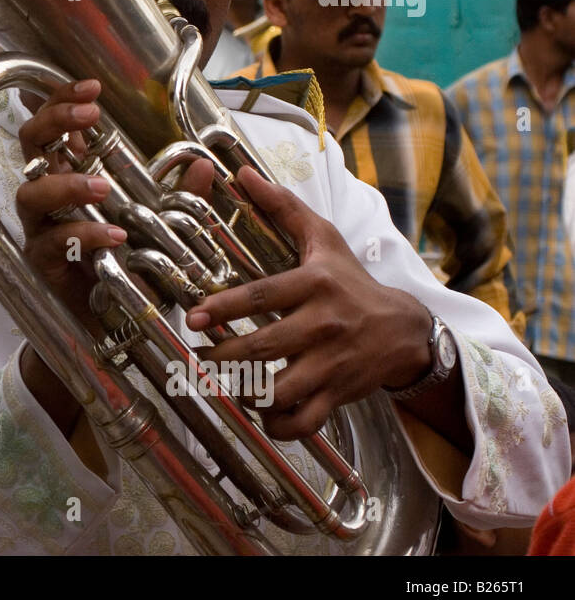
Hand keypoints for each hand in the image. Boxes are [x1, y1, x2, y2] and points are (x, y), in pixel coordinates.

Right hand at [13, 79, 213, 439]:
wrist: (107, 334)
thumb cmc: (128, 272)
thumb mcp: (161, 229)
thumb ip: (179, 198)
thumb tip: (206, 167)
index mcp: (68, 177)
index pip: (54, 127)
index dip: (64, 101)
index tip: (92, 87)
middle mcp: (47, 199)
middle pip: (28, 145)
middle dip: (54, 122)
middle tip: (88, 116)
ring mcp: (39, 232)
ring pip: (30, 195)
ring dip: (66, 183)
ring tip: (101, 186)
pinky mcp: (43, 266)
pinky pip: (53, 244)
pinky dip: (82, 236)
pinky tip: (112, 236)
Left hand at [184, 166, 432, 439]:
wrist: (405, 331)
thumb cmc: (351, 280)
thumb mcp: (323, 238)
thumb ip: (282, 207)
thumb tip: (242, 174)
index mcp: (315, 285)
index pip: (262, 297)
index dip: (225, 308)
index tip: (194, 317)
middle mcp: (323, 325)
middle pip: (264, 347)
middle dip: (224, 355)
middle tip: (198, 355)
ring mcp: (332, 363)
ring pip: (281, 389)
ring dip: (246, 393)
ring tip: (222, 385)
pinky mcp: (339, 395)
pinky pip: (305, 421)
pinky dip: (279, 426)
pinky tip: (260, 415)